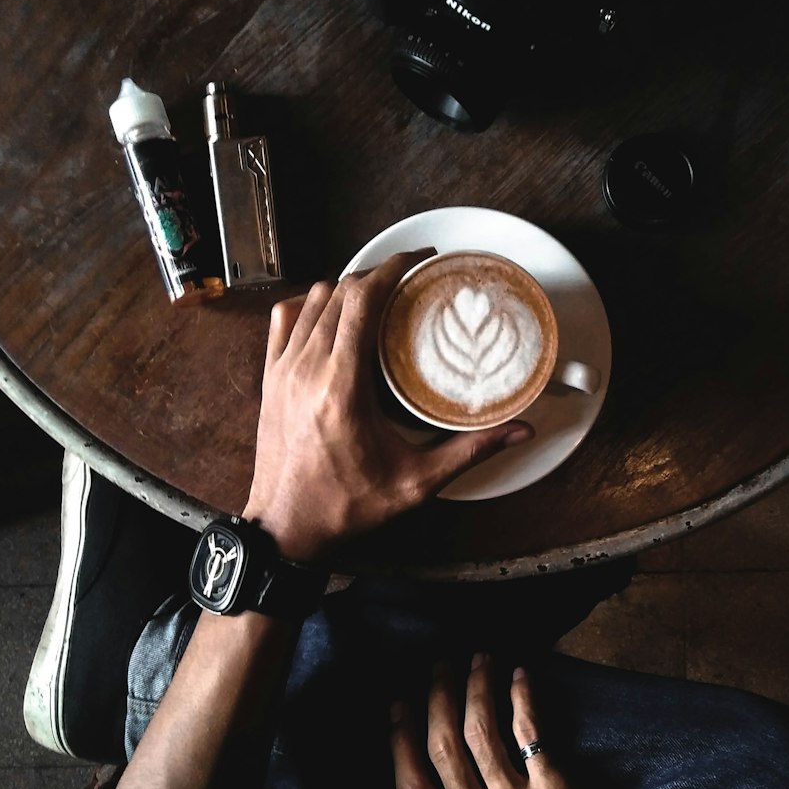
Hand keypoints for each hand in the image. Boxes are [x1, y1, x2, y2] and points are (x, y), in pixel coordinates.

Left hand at [243, 251, 533, 560]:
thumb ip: (470, 451)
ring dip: (345, 289)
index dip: (393, 268)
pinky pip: (283, 319)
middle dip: (377, 275)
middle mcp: (306, 368)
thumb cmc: (345, 506)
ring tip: (377, 296)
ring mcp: (282, 370)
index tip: (419, 260)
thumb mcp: (416, 482)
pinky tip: (330, 314)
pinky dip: (309, 306)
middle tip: (409, 278)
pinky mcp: (269, 378)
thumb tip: (519, 431)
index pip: (362, 299)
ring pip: (311, 300)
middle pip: (340, 291)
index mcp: (342, 386)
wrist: (287, 527)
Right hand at [390, 656, 648, 788]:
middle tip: (438, 668)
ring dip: (476, 688)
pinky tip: (519, 676)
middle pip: (444, 750)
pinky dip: (521, 698)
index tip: (399, 707)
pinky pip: (530, 733)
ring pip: (482, 733)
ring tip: (476, 661)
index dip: (400, 741)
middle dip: (437, 700)